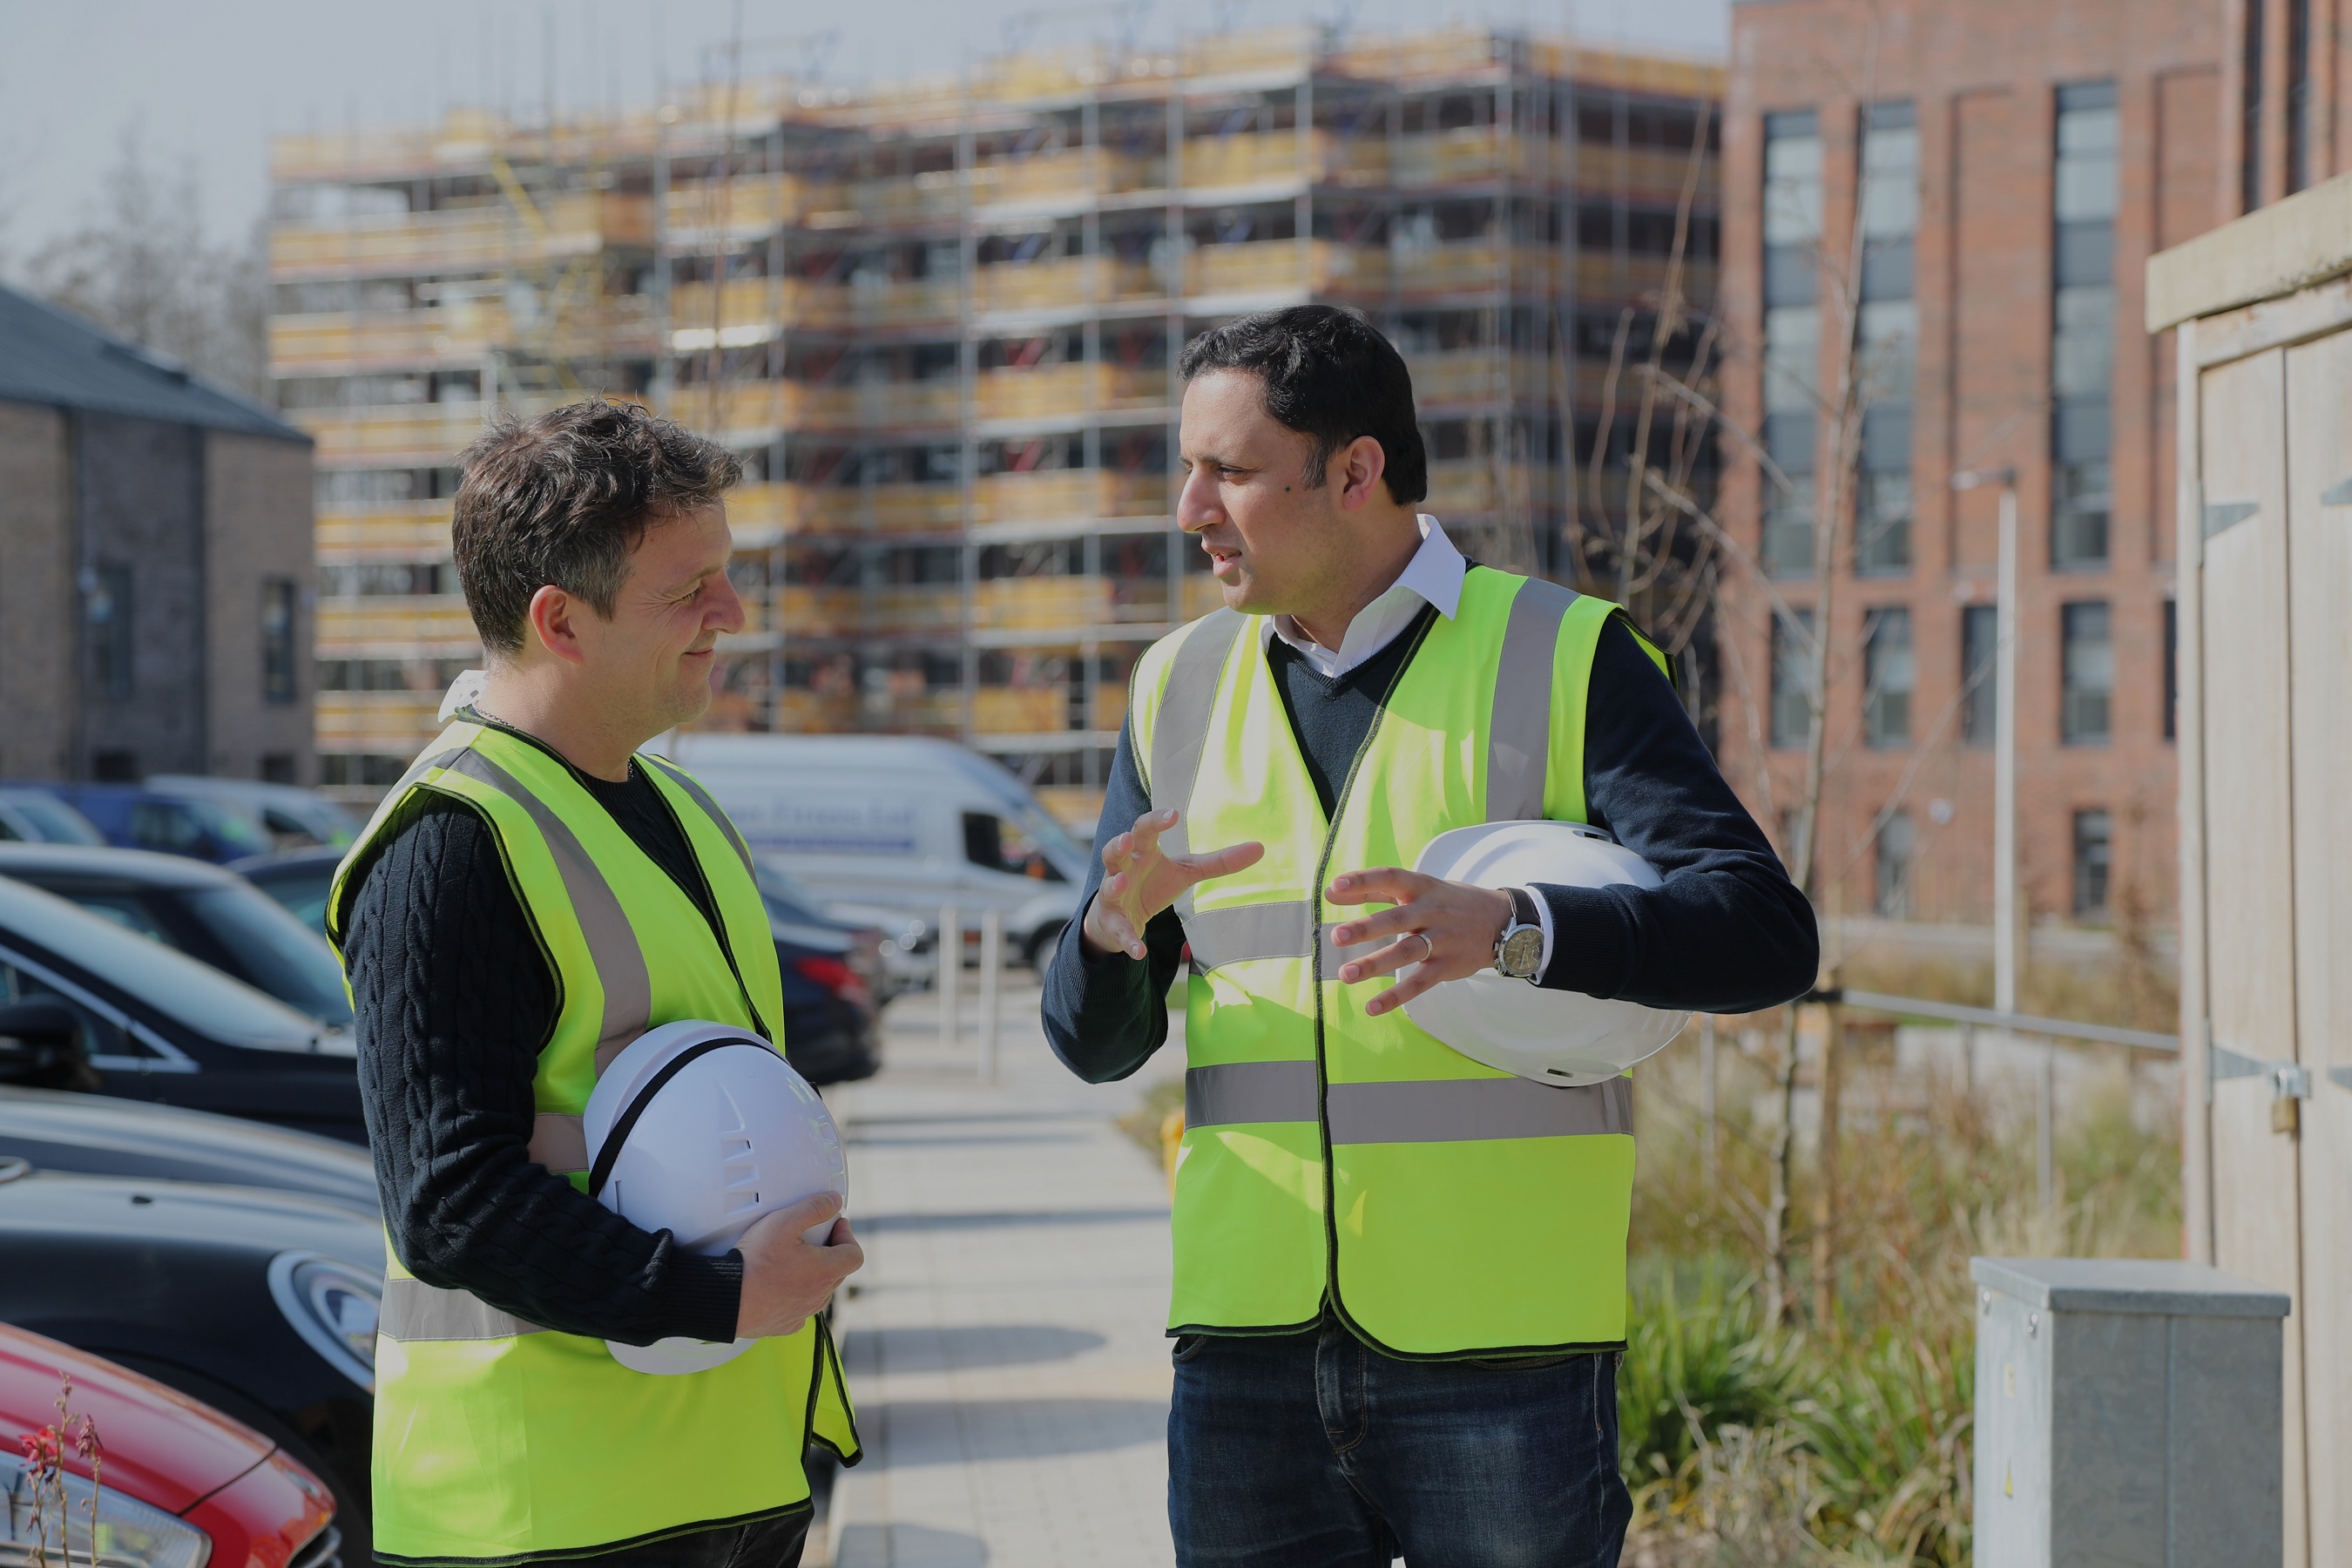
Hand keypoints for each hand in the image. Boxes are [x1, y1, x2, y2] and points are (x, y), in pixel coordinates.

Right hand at [735, 1192, 862, 1338]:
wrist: (726, 1298)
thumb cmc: (754, 1262)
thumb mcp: (784, 1222)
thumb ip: (813, 1208)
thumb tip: (834, 1202)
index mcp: (826, 1272)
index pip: (855, 1255)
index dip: (847, 1235)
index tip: (833, 1225)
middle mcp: (819, 1297)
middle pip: (837, 1271)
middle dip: (829, 1251)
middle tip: (811, 1236)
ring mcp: (803, 1313)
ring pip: (818, 1290)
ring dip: (812, 1273)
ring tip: (791, 1259)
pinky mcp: (785, 1324)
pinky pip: (799, 1307)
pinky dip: (794, 1294)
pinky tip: (778, 1282)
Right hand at [1080, 807, 1264, 959]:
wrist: (1118, 918)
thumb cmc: (1152, 883)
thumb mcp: (1186, 872)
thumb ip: (1218, 862)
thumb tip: (1259, 848)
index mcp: (1143, 852)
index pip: (1145, 829)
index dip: (1156, 821)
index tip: (1173, 814)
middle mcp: (1123, 869)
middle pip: (1115, 851)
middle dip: (1119, 844)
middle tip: (1127, 839)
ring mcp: (1113, 896)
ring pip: (1107, 886)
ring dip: (1113, 884)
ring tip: (1120, 882)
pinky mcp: (1113, 923)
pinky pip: (1119, 931)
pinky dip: (1128, 940)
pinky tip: (1139, 950)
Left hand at [1325, 868, 1514, 1017]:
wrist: (1502, 922)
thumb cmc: (1449, 903)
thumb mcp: (1419, 889)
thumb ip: (1374, 890)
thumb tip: (1332, 891)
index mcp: (1422, 887)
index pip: (1390, 878)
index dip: (1363, 881)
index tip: (1336, 887)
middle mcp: (1431, 912)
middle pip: (1397, 919)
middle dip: (1367, 928)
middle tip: (1337, 936)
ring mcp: (1442, 940)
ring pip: (1407, 952)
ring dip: (1376, 963)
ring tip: (1346, 974)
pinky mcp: (1447, 966)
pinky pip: (1420, 983)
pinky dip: (1396, 996)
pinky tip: (1372, 1006)